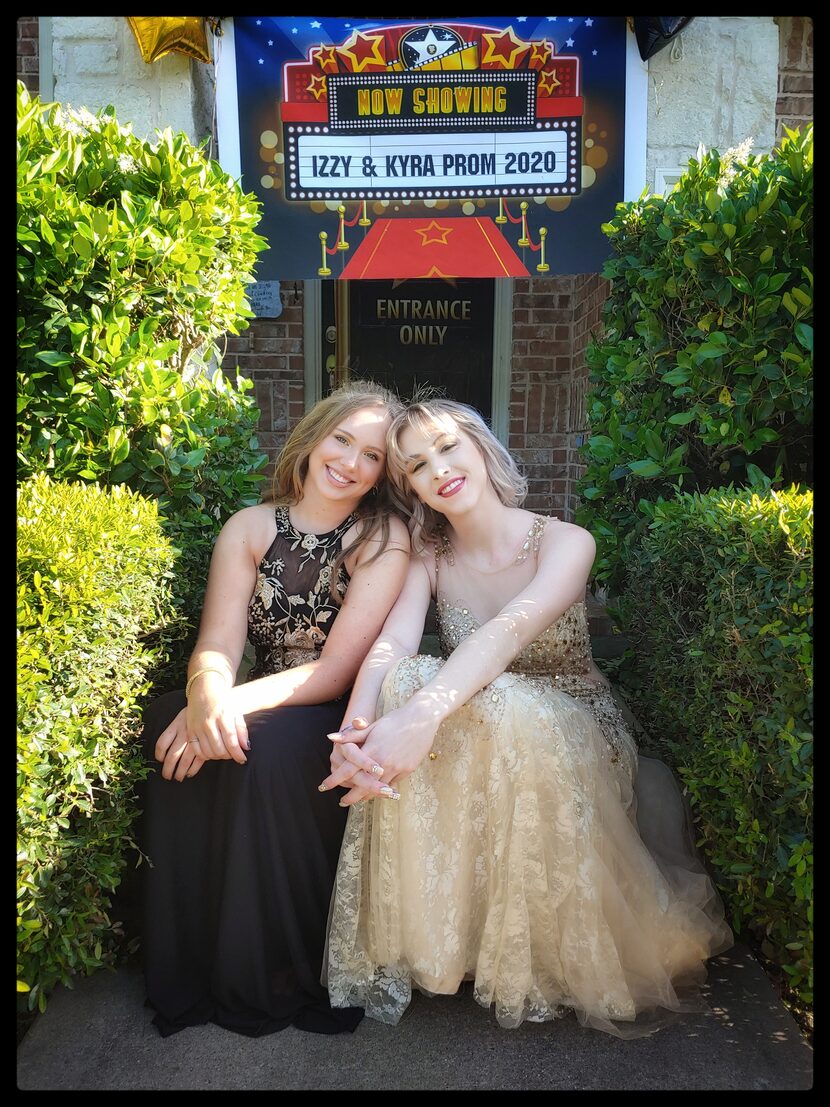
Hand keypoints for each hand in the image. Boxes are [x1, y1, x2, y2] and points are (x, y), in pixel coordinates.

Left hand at [154, 708, 207, 781]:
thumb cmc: (196, 713)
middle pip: (171, 757)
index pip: (162, 744)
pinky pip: (197, 762)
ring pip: (183, 762)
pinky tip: (189, 773)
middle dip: (167, 770)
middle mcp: (184, 734)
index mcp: (176, 725)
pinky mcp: (206, 745)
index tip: (160, 760)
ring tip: (177, 777)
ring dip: (179, 773)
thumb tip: (164, 750)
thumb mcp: (182, 716)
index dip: (159, 755)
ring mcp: (196, 741)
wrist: (214, 705)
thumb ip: (174, 730)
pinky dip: (192, 770)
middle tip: (167, 776)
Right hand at [185, 678, 248, 765]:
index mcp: (223, 716)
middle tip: (233, 754)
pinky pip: (196, 750)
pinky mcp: (190, 730)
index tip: (243, 759)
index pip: (231, 741)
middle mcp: (209, 722)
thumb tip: (246, 747)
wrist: (204, 690)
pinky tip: (211, 752)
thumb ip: (242, 730)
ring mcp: (198, 726)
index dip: (237, 754)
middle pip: (219, 749)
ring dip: (218, 757)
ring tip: (224, 753)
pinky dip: (205, 755)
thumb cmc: (224, 702)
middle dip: (228, 756)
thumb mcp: (236, 711)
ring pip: (208, 752)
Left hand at [322, 705, 438, 805]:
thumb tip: (331, 738)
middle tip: (342, 802)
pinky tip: (377, 791)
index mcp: (371, 749)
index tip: (324, 786)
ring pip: (377, 789)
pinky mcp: (407, 770)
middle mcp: (383, 761)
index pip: (348, 769)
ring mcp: (396, 767)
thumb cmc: (394, 720)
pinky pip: (392, 784)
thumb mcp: (372, 726)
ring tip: (358, 800)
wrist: (421, 719)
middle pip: (362, 786)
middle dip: (350, 797)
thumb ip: (352, 735)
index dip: (334, 779)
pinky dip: (382, 789)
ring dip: (366, 796)